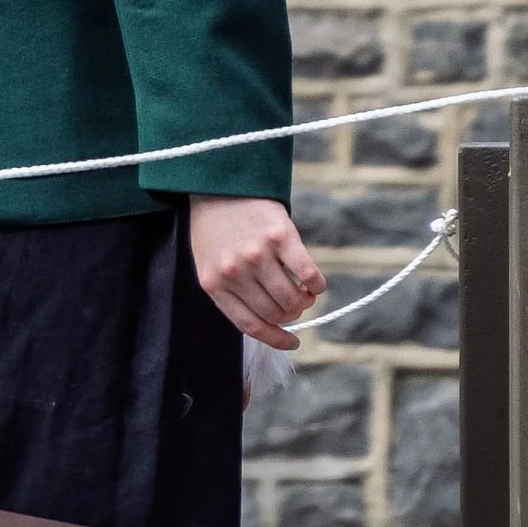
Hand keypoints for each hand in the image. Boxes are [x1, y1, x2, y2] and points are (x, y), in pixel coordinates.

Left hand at [189, 194, 325, 350]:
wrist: (219, 183)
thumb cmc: (216, 229)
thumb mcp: (210, 263)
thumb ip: (232, 291)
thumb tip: (270, 323)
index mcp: (214, 284)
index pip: (250, 325)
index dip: (276, 339)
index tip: (292, 342)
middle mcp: (235, 272)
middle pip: (275, 313)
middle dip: (291, 316)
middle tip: (296, 305)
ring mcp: (257, 254)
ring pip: (292, 299)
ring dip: (305, 302)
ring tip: (304, 294)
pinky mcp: (280, 236)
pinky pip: (308, 274)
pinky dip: (317, 285)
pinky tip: (315, 283)